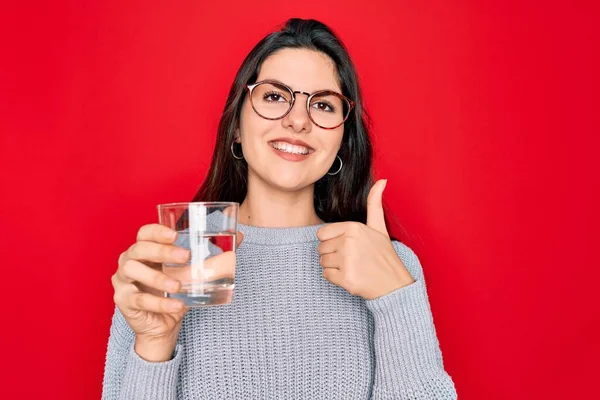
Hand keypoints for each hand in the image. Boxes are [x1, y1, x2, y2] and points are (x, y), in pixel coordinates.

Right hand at [112, 223, 242, 360]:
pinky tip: (177, 306)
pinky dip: (160, 303)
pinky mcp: (123, 301)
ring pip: (133, 271)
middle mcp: (129, 261)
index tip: (175, 234)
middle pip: (139, 249)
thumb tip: (240, 236)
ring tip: (179, 286)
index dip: (157, 231)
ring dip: (158, 278)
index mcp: (145, 249)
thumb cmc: (175, 292)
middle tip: (186, 257)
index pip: (144, 233)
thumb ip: (213, 253)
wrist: (163, 325)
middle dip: (162, 251)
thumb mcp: (194, 272)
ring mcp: (123, 281)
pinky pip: (139, 300)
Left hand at [316, 179, 414, 299]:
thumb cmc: (384, 255)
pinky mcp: (346, 278)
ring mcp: (347, 261)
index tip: (348, 246)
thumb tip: (382, 181)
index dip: (333, 241)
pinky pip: (326, 275)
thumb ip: (374, 203)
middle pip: (321, 248)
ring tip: (352, 267)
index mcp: (353, 228)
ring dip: (334, 266)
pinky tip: (350, 277)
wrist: (394, 284)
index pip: (322, 233)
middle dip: (333, 254)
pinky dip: (335, 278)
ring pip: (322, 262)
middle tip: (352, 258)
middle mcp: (349, 242)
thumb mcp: (379, 227)